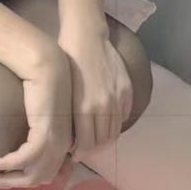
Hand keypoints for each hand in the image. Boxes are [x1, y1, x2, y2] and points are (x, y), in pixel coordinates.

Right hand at [0, 47, 72, 188]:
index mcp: (67, 141)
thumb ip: (39, 129)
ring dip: (8, 179)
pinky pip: (25, 158)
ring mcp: (57, 140)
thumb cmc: (41, 83)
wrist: (44, 63)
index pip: (49, 173)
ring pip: (33, 173)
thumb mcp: (42, 113)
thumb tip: (25, 147)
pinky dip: (8, 164)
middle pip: (40, 178)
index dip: (27, 180)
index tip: (7, 180)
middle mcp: (65, 145)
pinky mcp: (45, 132)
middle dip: (14, 184)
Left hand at [59, 33, 132, 160]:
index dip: (81, 153)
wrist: (85, 36)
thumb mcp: (63, 91)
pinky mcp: (127, 89)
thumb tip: (71, 137)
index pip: (87, 144)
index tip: (75, 153)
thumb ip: (69, 116)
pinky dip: (116, 123)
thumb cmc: (67, 61)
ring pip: (115, 131)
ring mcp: (117, 98)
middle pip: (102, 141)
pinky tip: (107, 120)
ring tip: (96, 137)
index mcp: (83, 108)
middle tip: (85, 147)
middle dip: (93, 148)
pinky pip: (124, 115)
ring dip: (106, 138)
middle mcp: (103, 106)